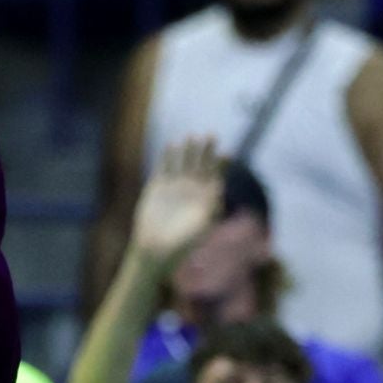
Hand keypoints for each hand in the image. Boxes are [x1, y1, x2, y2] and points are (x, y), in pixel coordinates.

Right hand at [130, 136, 223, 270]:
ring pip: (183, 163)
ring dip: (188, 150)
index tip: (227, 154)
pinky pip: (164, 167)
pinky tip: (172, 145)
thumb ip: (211, 205)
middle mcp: (191, 189)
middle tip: (210, 135)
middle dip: (206, 150)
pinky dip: (167, 156)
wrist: (156, 247)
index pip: (215, 175)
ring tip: (192, 136)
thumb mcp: (202, 224)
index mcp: (205, 197)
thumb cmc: (182, 241)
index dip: (221, 164)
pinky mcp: (157, 187)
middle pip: (200, 164)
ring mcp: (174, 186)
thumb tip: (220, 187)